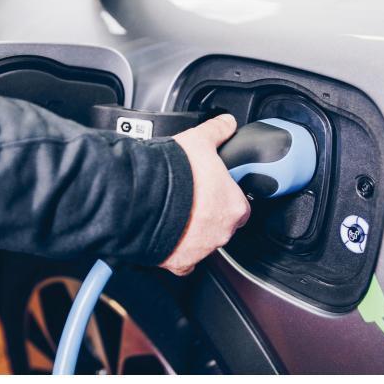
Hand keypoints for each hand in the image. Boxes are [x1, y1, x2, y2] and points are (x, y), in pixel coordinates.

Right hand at [160, 114, 250, 275]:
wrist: (142, 200)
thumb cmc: (174, 175)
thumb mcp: (199, 141)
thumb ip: (217, 131)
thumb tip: (226, 122)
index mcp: (235, 207)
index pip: (241, 204)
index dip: (227, 195)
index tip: (214, 188)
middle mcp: (222, 232)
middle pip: (222, 224)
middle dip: (209, 213)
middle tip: (191, 198)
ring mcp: (201, 249)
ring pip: (203, 242)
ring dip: (193, 231)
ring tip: (175, 212)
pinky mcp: (179, 262)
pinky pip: (183, 260)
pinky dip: (177, 250)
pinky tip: (168, 235)